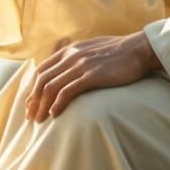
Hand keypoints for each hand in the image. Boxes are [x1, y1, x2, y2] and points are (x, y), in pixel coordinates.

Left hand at [26, 33, 160, 121]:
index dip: (33, 87)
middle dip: (33, 100)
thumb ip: (78, 56)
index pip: (42, 69)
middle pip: (42, 80)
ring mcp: (80, 65)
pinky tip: (54, 114)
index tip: (31, 102)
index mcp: (70, 50)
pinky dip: (57, 104)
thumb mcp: (92, 48)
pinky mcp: (91, 76)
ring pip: (51, 87)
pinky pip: (67, 92)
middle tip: (30, 116)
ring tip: (39, 120)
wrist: (139, 49)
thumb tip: (70, 68)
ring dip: (42, 106)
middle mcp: (71, 56)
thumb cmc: (120, 52)